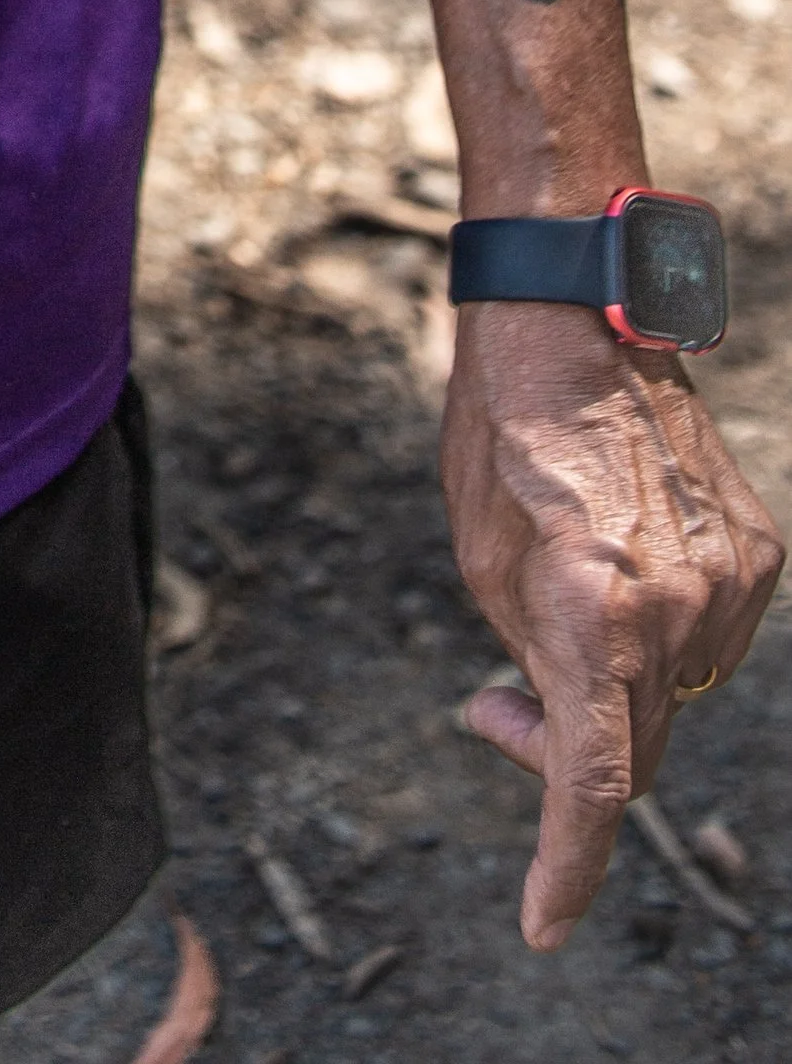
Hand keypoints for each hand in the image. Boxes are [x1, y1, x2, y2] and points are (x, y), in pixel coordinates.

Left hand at [441, 303, 780, 950]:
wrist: (575, 320)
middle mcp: (679, 610)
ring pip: (673, 693)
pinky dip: (663, 628)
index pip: (593, 785)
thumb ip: (528, 669)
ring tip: (558, 588)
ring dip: (617, 678)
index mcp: (595, 616)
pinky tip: (618, 558)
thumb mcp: (483, 561)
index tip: (543, 923)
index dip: (565, 865)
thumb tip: (555, 732)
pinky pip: (710, 635)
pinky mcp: (761, 553)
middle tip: (491, 708)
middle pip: (632, 751)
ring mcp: (733, 583)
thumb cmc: (505, 434)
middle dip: (562, 754)